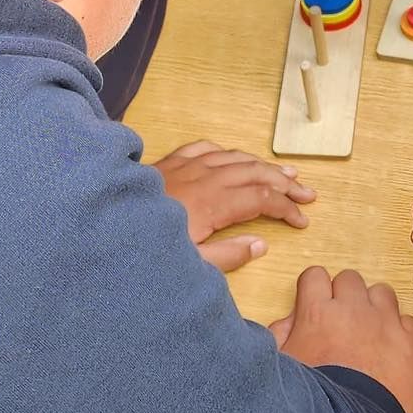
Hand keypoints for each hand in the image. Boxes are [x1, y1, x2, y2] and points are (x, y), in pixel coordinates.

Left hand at [154, 140, 312, 270]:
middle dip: (285, 183)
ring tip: (286, 172)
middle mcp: (204, 178)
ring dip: (263, 164)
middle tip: (308, 194)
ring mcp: (185, 166)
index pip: (261, 199)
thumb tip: (260, 244)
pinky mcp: (169, 162)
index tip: (302, 221)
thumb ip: (227, 256)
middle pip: (255, 173)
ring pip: (234, 157)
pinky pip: (204, 148)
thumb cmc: (144, 250)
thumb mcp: (188, 264)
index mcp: (212, 204)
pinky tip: (235, 156)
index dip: (286, 208)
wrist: (104, 224)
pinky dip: (227, 151)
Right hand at [270, 267, 412, 412]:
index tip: (314, 306)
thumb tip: (290, 323)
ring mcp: (385, 323)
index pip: (315, 275)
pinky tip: (390, 350)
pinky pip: (408, 320)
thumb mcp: (282, 367)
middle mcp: (353, 309)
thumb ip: (280, 336)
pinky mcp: (410, 343)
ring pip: (382, 292)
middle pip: (349, 279)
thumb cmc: (314, 402)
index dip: (314, 290)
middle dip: (344, 295)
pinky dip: (400, 331)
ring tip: (368, 332)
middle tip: (341, 321)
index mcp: (317, 312)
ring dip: (374, 307)